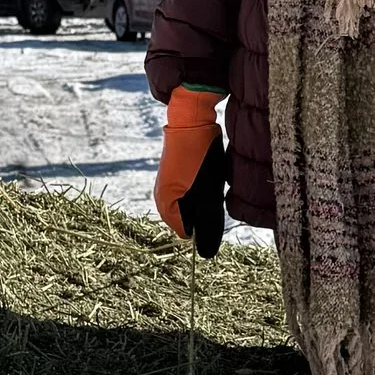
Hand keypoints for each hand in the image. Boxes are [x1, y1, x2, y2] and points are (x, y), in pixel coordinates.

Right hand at [156, 87, 226, 255]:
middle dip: (204, 209)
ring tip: (211, 179)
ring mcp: (168, 183)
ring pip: (192, 202)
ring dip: (204, 197)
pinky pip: (191, 189)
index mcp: (165, 205)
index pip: (187, 232)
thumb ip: (207, 226)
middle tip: (212, 190)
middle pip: (189, 217)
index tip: (212, 206)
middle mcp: (162, 196)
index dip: (204, 224)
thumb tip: (206, 254)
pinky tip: (209, 172)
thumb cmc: (198, 159)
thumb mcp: (207, 196)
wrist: (191, 120)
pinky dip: (202, 186)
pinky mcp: (176, 172)